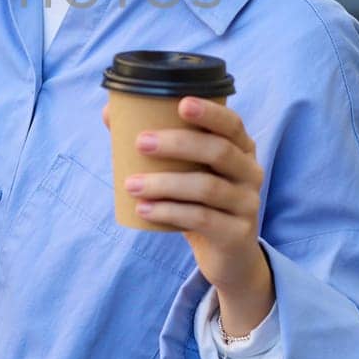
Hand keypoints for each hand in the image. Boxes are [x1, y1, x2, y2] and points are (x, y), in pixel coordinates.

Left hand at [102, 96, 271, 324]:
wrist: (227, 254)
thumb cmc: (199, 200)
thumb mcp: (186, 171)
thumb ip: (155, 143)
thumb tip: (109, 114)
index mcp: (241, 149)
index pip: (232, 124)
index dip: (210, 113)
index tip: (181, 104)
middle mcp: (250, 172)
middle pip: (219, 151)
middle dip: (178, 143)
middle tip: (141, 143)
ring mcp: (247, 203)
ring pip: (207, 187)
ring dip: (165, 183)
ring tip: (131, 185)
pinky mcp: (237, 233)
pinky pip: (202, 219)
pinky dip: (169, 212)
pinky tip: (144, 210)